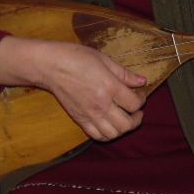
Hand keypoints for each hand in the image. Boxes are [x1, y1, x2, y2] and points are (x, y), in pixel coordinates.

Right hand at [0, 37, 146, 141]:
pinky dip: (107, 134)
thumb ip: (124, 73)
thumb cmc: (76, 57)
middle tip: (136, 110)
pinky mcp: (79, 119)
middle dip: (137, 119)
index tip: (140, 93)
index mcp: (109, 86)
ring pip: (113, 134)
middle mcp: (101, 104)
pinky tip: (110, 124)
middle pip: (126, 124)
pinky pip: (97, 136)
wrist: (50, 66)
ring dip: (123, 129)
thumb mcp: (104, 59)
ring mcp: (89, 114)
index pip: (134, 103)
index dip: (142, 99)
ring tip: (125, 118)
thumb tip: (142, 81)